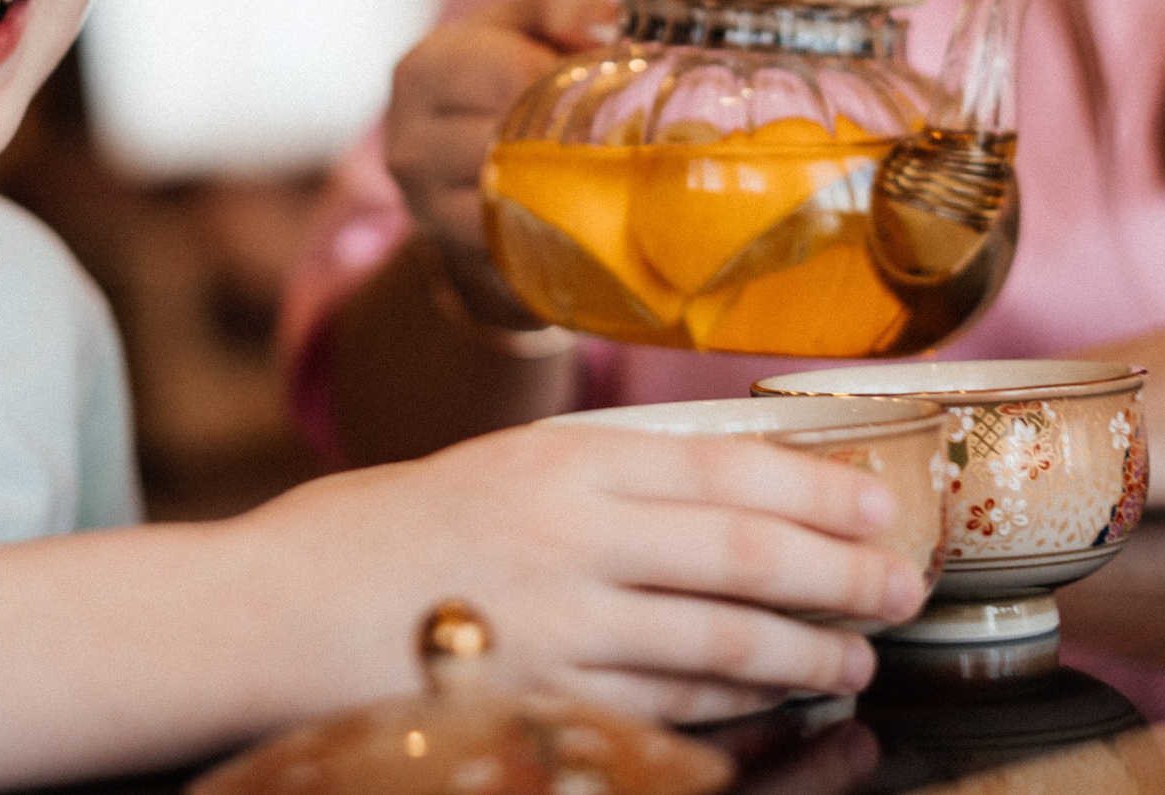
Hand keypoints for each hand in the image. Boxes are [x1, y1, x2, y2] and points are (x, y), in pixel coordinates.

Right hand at [232, 420, 927, 722]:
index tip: (878, 504)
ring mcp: (556, 624)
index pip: (722, 464)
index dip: (817, 489)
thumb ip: (589, 478)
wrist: (262, 614)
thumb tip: (712, 488)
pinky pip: (664, 707)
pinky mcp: (540, 701)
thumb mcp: (487, 468)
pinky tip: (769, 703)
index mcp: (557, 458)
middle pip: (743, 552)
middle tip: (902, 587)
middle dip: (841, 573)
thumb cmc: (370, 534)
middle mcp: (566, 532)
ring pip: (719, 639)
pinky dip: (731, 705)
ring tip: (852, 657)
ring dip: (803, 651)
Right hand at [384, 0, 615, 320]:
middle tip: (622, 127)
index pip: (512, 71)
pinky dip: (554, 220)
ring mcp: (426, 205)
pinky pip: (516, 238)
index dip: (574, 78)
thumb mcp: (528, 22)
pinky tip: (581, 201)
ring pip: (514, 194)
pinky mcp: (454, 250)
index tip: (613, 83)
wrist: (469, 166)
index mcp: (425, 69)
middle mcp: (408, 141)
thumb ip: (564, 3)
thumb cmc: (507, 75)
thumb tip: (605, 23)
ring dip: (571, 179)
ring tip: (603, 161)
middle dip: (578, 131)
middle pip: (513, 137)